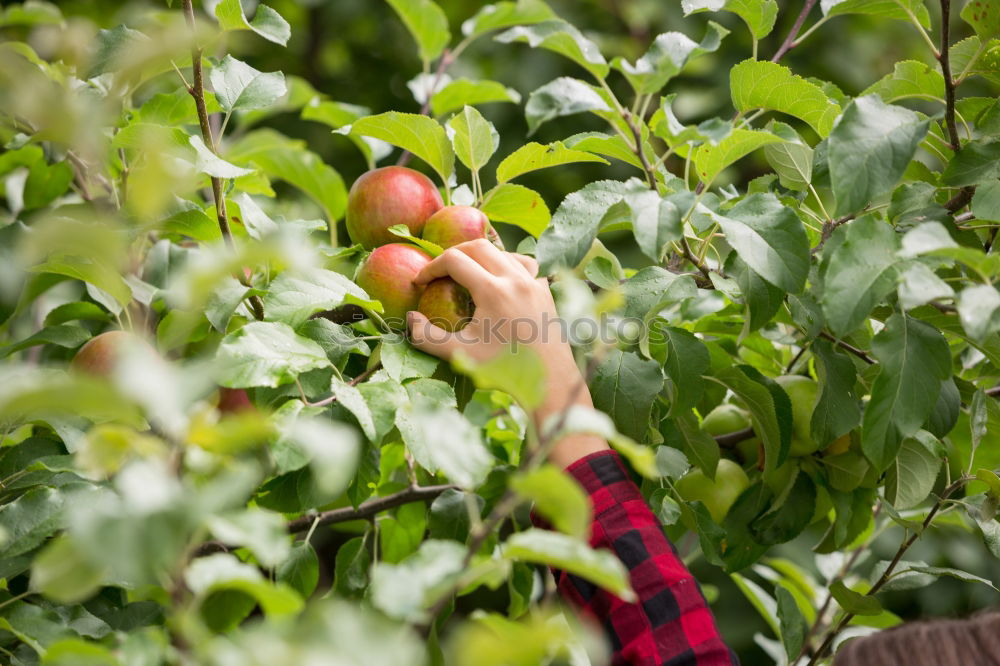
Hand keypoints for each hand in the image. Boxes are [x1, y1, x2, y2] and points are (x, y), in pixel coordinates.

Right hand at [406, 239, 607, 467]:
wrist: (549, 380)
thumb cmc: (503, 370)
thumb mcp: (460, 355)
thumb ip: (427, 337)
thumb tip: (409, 318)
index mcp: (493, 290)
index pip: (454, 260)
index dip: (431, 267)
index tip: (420, 282)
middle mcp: (515, 278)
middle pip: (478, 246)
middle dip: (453, 253)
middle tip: (439, 272)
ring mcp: (534, 282)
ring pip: (503, 252)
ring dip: (481, 257)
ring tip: (467, 273)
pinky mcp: (545, 290)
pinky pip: (525, 265)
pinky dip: (507, 265)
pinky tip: (500, 281)